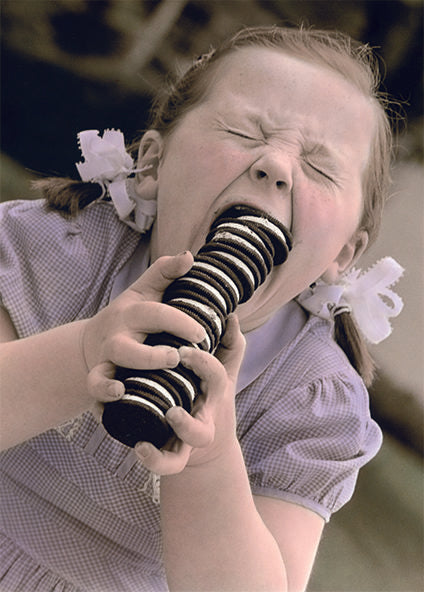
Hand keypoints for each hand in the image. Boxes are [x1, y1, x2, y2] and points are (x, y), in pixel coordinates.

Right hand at [82, 252, 205, 404]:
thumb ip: (166, 272)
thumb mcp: (147, 291)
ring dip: (111, 383)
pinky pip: (95, 397)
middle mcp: (116, 338)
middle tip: (174, 358)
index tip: (202, 333)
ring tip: (125, 389)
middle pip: (125, 348)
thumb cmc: (131, 315)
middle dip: (148, 356)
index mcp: (132, 314)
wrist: (94, 340)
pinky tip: (115, 405)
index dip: (179, 323)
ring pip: (102, 375)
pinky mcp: (98, 383)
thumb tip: (189, 256)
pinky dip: (100, 403)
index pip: (155, 314)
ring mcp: (104, 363)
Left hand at [134, 314, 245, 473]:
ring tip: (156, 430)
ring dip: (167, 446)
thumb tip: (231, 315)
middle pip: (200, 430)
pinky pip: (165, 463)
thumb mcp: (223, 371)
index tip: (184, 352)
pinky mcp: (171, 454)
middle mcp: (201, 420)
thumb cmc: (209, 398)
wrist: (208, 447)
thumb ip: (228, 344)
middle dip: (186, 422)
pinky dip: (154, 459)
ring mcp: (185, 441)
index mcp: (212, 396)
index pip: (216, 378)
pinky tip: (139, 447)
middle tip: (171, 409)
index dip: (203, 365)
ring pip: (180, 454)